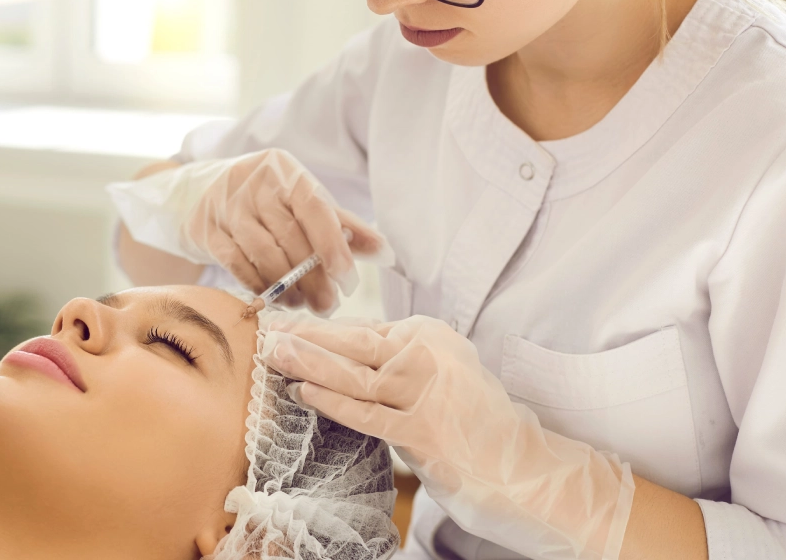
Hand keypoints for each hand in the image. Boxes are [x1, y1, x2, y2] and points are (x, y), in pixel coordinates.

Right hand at [108, 149, 392, 312]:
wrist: (201, 192)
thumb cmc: (267, 201)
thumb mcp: (302, 202)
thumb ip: (341, 225)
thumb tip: (387, 252)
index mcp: (284, 170)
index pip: (314, 206)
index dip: (333, 244)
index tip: (347, 278)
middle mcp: (253, 182)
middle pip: (290, 236)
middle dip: (313, 276)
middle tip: (328, 305)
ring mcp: (225, 205)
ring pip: (263, 253)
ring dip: (287, 287)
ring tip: (304, 304)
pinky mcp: (205, 229)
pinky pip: (236, 265)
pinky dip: (259, 286)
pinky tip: (275, 299)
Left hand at [260, 314, 635, 559]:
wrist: (519, 461)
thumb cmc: (472, 417)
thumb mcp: (439, 369)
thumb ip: (396, 357)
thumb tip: (338, 348)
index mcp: (428, 333)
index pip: (361, 328)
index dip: (317, 327)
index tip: (284, 323)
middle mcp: (426, 355)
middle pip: (352, 343)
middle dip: (304, 336)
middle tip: (265, 330)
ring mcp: (425, 391)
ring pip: (353, 374)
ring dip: (308, 363)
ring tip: (274, 355)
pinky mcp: (422, 429)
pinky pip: (367, 413)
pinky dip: (332, 402)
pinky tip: (303, 393)